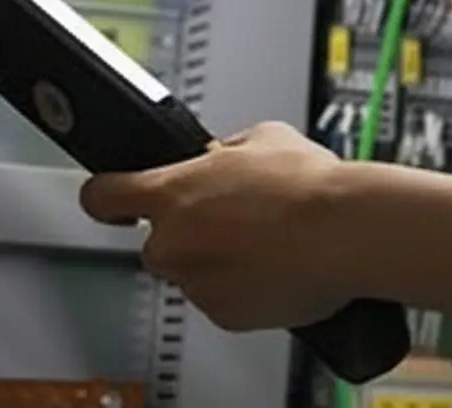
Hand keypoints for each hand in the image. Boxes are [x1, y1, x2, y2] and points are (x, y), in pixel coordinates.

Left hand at [78, 122, 351, 331]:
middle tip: (235, 220)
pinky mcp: (225, 315)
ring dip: (220, 260)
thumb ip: (225, 151)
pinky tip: (277, 266)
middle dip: (190, 232)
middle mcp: (173, 240)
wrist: (348, 232)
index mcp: (172, 191)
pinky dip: (243, 288)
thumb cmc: (311, 187)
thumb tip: (222, 157)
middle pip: (158, 241)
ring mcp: (196, 282)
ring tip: (268, 242)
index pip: (103, 195)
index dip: (106, 197)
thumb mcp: (263, 137)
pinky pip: (223, 300)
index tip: (111, 201)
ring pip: (194, 272)